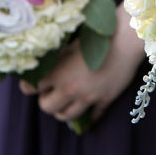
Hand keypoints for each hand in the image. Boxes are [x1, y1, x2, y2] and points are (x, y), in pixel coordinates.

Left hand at [24, 4, 145, 122]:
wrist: (125, 41)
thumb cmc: (96, 37)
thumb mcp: (70, 46)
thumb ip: (56, 60)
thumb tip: (46, 66)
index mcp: (57, 73)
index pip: (30, 89)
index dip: (30, 86)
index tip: (35, 83)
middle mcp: (69, 89)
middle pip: (46, 108)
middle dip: (47, 101)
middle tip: (53, 92)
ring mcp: (87, 98)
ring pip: (66, 116)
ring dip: (64, 109)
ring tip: (69, 99)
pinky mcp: (104, 101)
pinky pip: (91, 116)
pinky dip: (88, 114)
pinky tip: (89, 105)